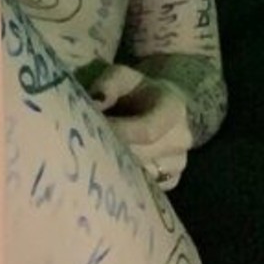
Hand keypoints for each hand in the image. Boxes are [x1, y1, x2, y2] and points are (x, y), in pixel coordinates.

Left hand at [88, 63, 192, 190]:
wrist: (164, 108)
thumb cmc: (138, 91)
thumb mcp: (122, 77)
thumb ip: (108, 85)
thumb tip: (94, 103)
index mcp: (172, 110)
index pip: (147, 131)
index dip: (118, 134)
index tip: (91, 133)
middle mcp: (181, 139)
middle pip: (140, 155)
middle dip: (109, 152)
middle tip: (83, 148)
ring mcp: (178, 164)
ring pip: (140, 174)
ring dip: (114, 168)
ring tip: (93, 158)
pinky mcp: (171, 180)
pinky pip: (144, 187)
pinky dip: (124, 181)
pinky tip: (108, 170)